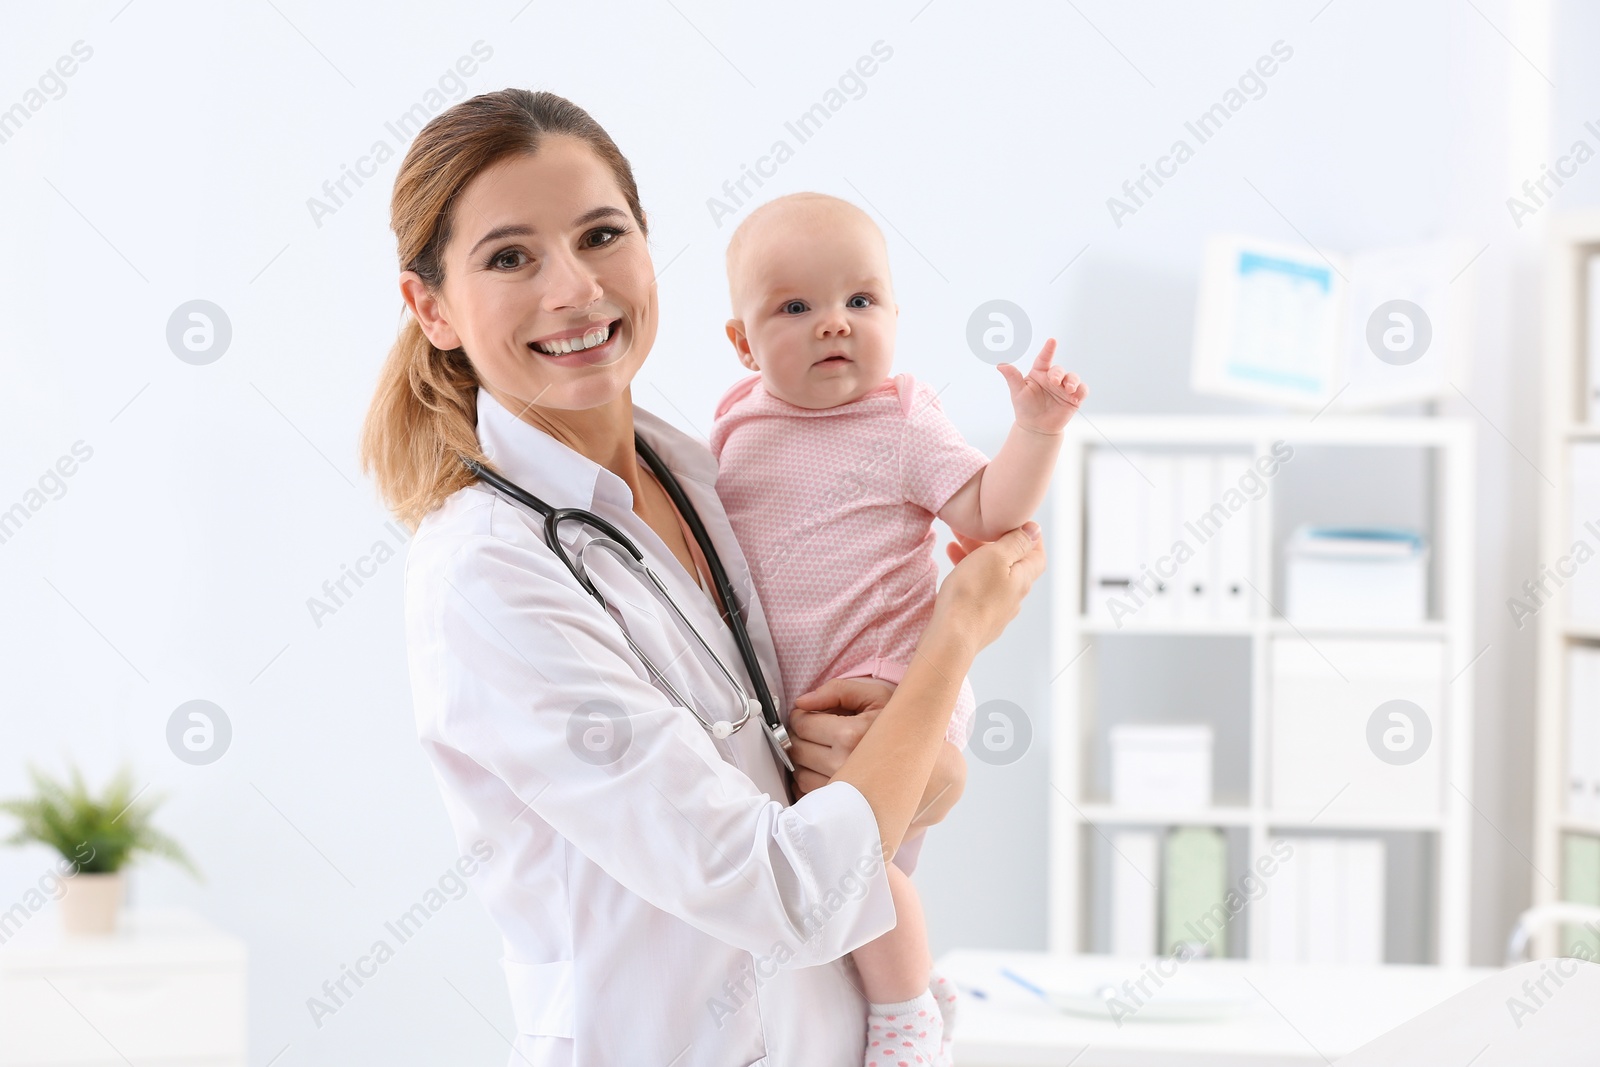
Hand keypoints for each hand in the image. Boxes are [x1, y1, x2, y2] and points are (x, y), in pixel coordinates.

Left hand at [787, 678, 894, 796]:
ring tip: (818, 749)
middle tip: (811, 730)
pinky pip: (808, 793)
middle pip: (798, 749)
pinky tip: (822, 768)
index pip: (803, 724)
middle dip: (798, 736)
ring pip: (800, 773)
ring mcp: (843, 788)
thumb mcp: (874, 696)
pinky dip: (808, 780)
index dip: (800, 716)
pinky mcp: (842, 803)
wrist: (923, 760)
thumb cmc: (898, 725)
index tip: (807, 714)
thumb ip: (837, 691)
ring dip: (802, 759)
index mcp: (851, 734)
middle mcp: (844, 763)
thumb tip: (802, 701)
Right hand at [934, 523, 1046, 651]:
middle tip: (974, 529)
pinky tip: (953, 570)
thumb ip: (1016, 542)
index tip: (1015, 522)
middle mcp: (1013, 596)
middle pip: (1010, 563)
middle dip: (993, 543)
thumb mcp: (995, 557)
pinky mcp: (978, 619)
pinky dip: (968, 575)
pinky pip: (977, 590)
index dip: (1030, 537)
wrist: (952, 638)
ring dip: (976, 557)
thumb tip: (1035, 530)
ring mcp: (996, 610)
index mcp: (1022, 579)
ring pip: (990, 576)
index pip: (1037, 554)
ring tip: (954, 543)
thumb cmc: (972, 594)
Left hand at [997, 338, 1086, 434]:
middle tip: (1055, 381)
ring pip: (1073, 378)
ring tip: (1068, 390)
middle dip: (1059, 374)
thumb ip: (1012, 377)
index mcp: (1039, 373)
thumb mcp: (1017, 392)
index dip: (1048, 349)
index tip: (1052, 340)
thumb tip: (1000, 365)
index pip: (1044, 358)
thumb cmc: (1025, 407)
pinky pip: (1083, 390)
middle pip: (1059, 370)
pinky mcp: (1074, 398)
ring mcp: (1064, 388)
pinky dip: (1081, 392)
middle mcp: (1053, 378)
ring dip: (1072, 381)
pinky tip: (1075, 398)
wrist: (1036, 427)